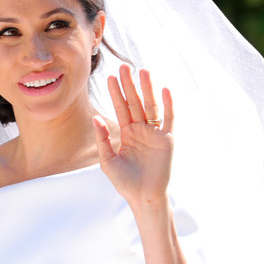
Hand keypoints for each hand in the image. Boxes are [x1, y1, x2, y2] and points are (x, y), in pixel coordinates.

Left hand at [92, 64, 172, 208]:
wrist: (143, 197)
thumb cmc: (125, 182)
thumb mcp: (108, 160)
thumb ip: (103, 139)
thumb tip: (95, 118)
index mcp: (127, 133)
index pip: (120, 108)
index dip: (116, 93)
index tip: (110, 77)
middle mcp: (141, 130)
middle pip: (135, 102)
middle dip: (130, 85)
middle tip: (124, 67)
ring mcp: (154, 133)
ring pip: (151, 106)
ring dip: (147, 89)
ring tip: (143, 71)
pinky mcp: (167, 139)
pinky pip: (168, 119)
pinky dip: (168, 104)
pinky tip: (165, 89)